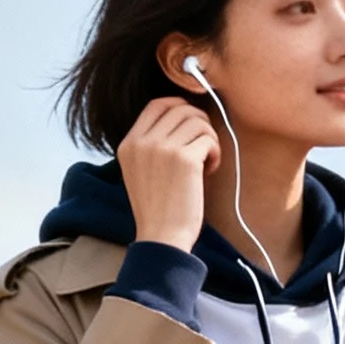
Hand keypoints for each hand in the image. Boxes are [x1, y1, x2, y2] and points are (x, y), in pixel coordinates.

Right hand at [117, 97, 221, 252]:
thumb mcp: (140, 172)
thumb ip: (151, 145)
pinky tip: (210, 170)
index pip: (156, 105)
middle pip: (181, 110)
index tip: (192, 123)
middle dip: (199, 124)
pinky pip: (209, 139)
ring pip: (198, 121)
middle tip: (203, 148)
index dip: (179, 107)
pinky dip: (215, 153)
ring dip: (209, 139)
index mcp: (129, 144)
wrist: (162, 238)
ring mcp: (163, 148)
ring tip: (206, 162)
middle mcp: (143, 142)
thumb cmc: (158, 210)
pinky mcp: (185, 159)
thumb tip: (184, 117)